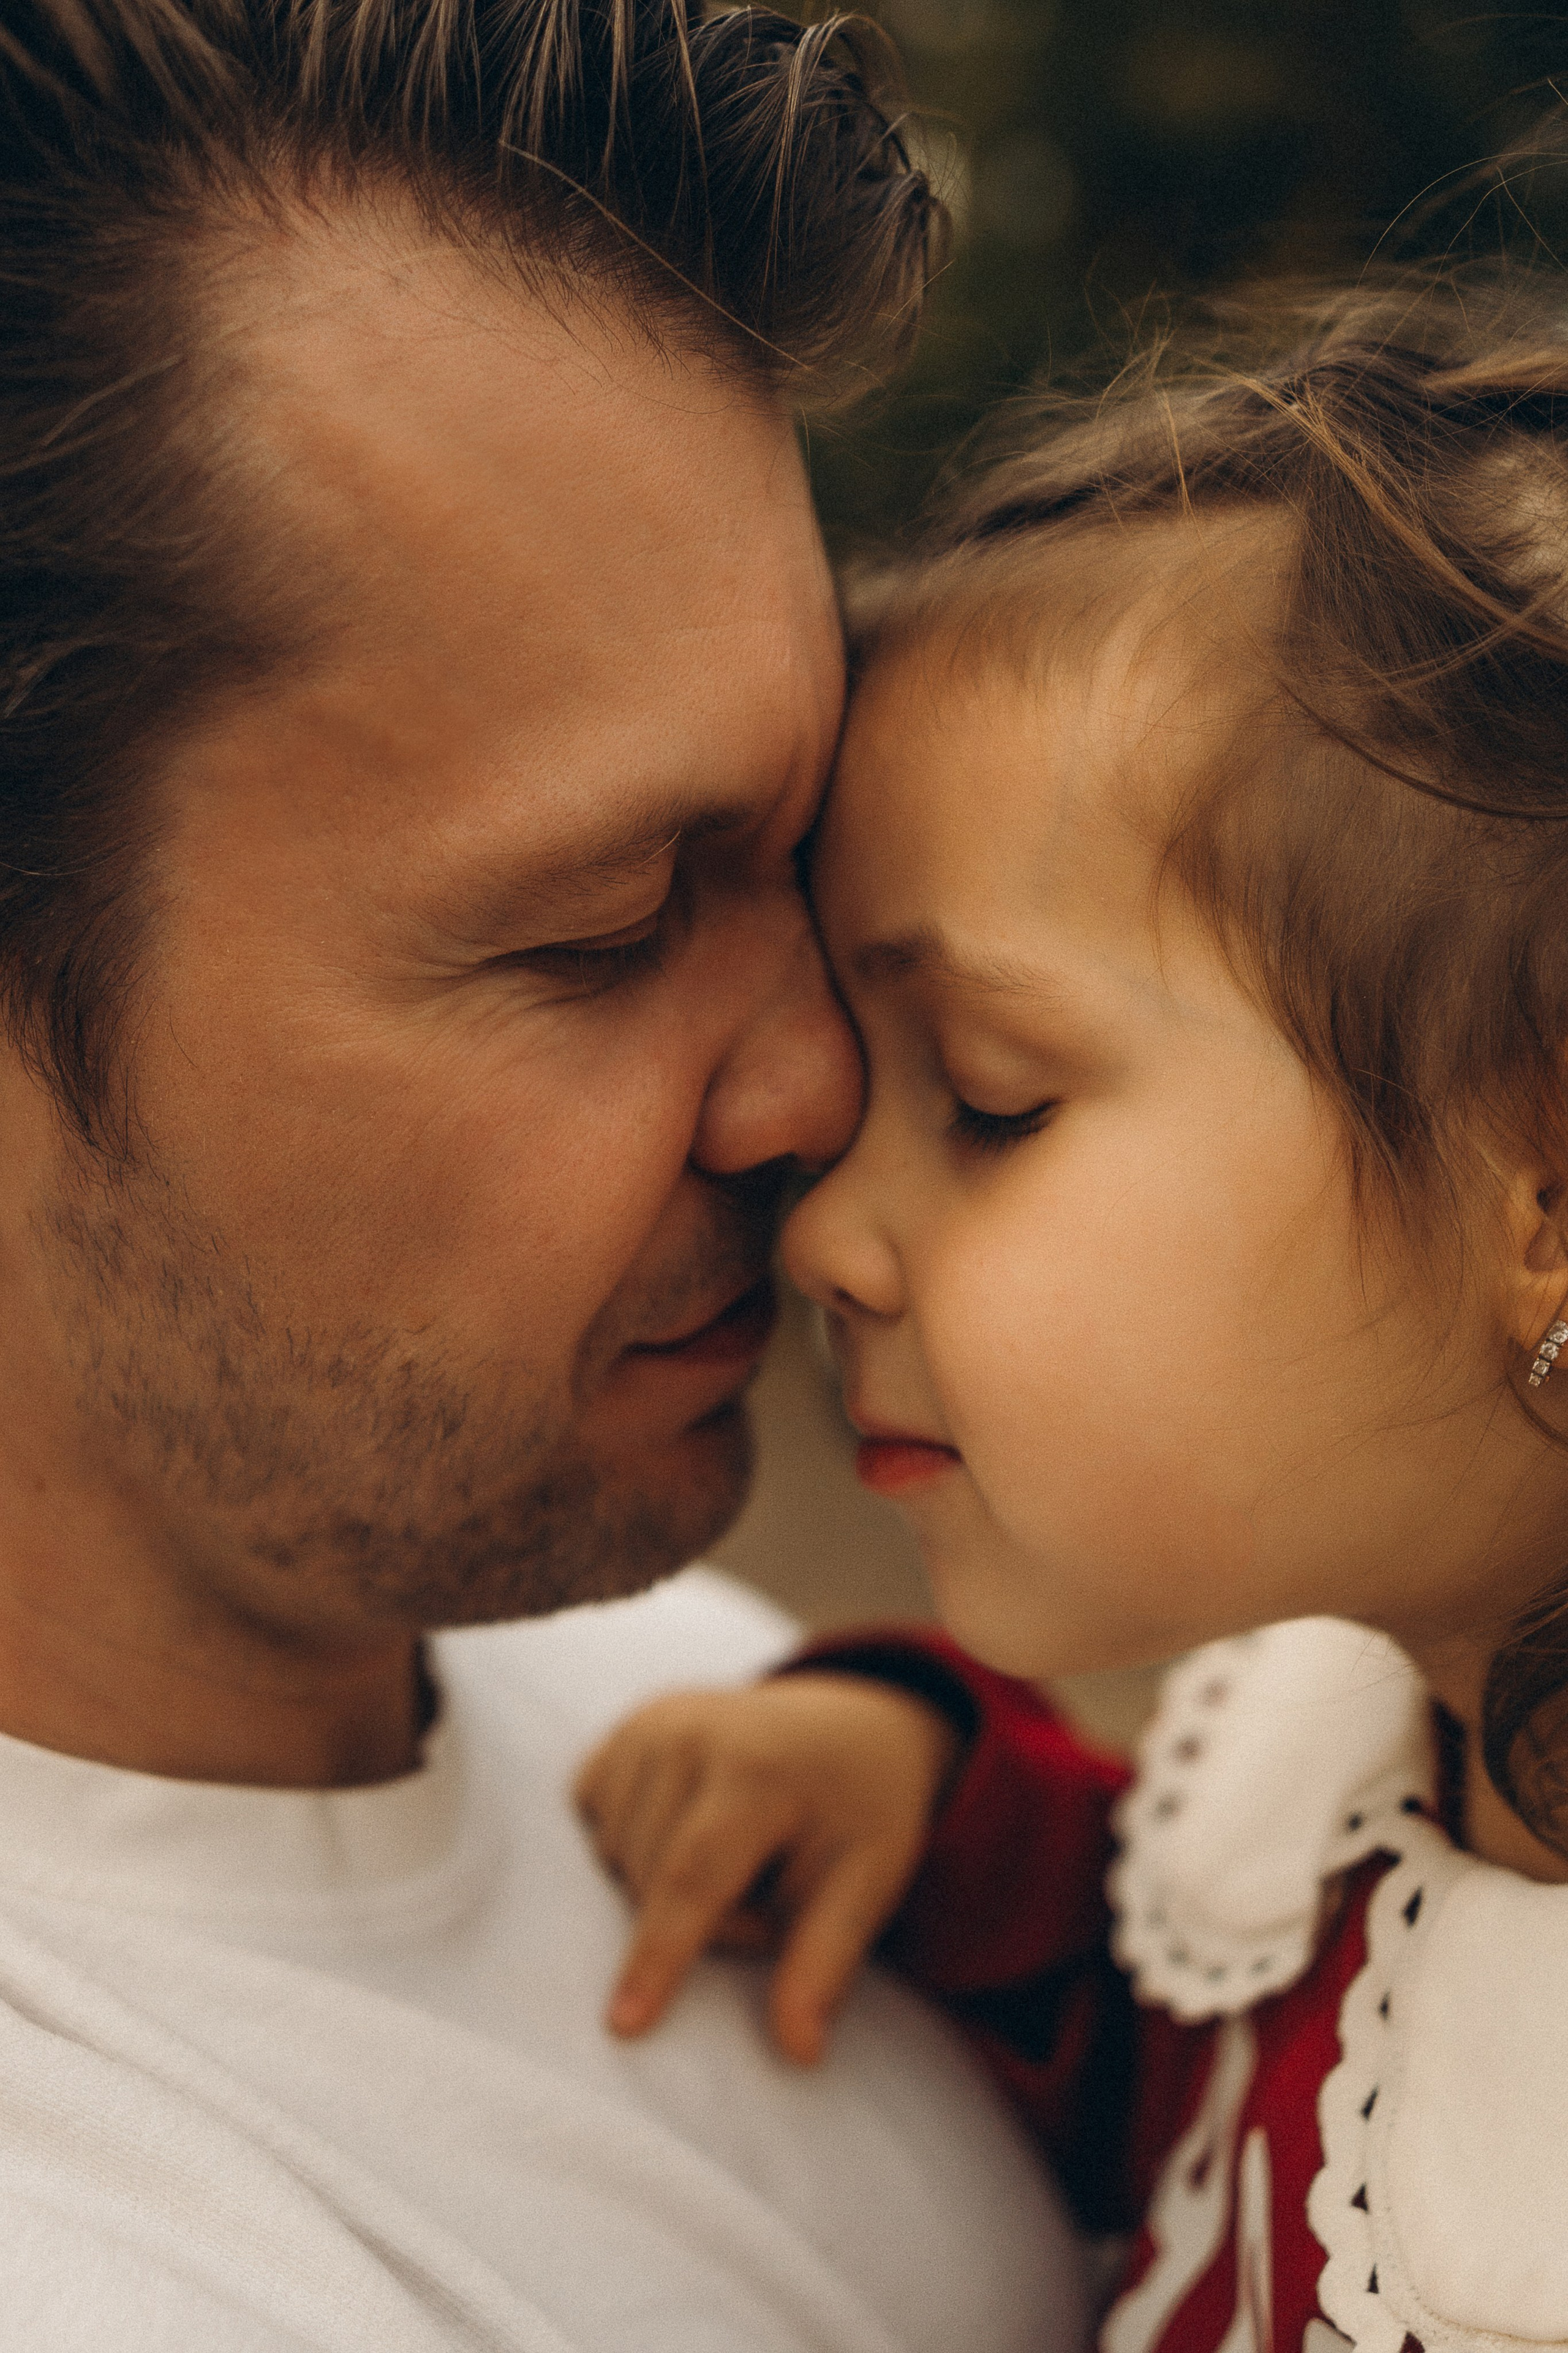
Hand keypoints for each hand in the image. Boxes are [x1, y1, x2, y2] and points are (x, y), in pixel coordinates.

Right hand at [573, 1672, 961, 2064]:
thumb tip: (800, 2054)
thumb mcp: (869, 1881)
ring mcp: (650, 1724)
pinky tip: (686, 1827)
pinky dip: (631, 1845)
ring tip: (736, 1858)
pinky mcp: (627, 1729)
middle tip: (770, 1894)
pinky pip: (595, 1818)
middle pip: (653, 1879)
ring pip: (616, 1856)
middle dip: (706, 1920)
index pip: (692, 1877)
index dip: (658, 1956)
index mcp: (757, 1768)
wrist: (854, 1721)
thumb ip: (825, 1964)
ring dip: (664, 1886)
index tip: (623, 2027)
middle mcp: (690, 1732)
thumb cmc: (863, 1810)